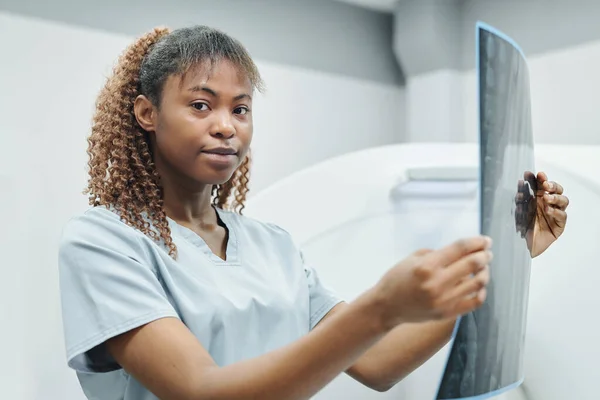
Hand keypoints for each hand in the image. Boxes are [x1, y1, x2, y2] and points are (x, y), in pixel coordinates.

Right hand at [374, 236, 492, 327]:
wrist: (386, 307)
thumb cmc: (397, 279)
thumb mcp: (412, 259)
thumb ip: (436, 254)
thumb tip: (460, 252)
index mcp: (427, 266)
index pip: (460, 248)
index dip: (477, 242)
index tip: (485, 240)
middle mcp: (437, 283)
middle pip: (472, 264)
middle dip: (484, 255)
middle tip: (487, 252)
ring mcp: (444, 300)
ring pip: (478, 282)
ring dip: (484, 271)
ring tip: (482, 268)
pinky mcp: (447, 313)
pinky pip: (474, 302)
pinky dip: (481, 291)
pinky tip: (478, 285)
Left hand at [519, 171, 568, 257]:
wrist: (522, 245)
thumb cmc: (520, 226)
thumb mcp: (519, 209)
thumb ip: (521, 197)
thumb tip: (521, 182)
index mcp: (538, 198)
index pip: (542, 185)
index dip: (540, 178)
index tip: (533, 174)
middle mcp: (548, 204)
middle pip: (556, 190)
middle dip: (551, 185)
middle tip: (545, 185)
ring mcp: (555, 213)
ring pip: (563, 200)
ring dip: (555, 197)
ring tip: (546, 198)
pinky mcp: (559, 225)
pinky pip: (562, 215)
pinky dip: (555, 211)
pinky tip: (547, 210)